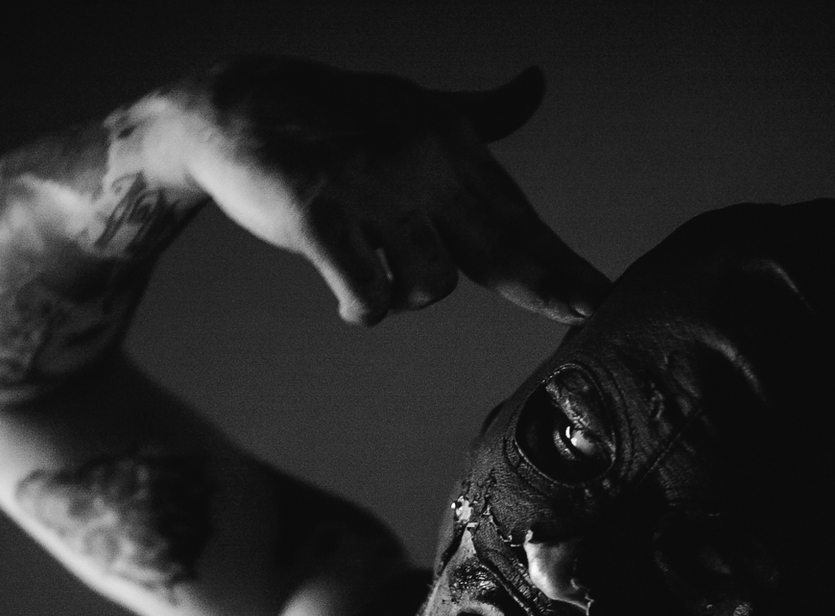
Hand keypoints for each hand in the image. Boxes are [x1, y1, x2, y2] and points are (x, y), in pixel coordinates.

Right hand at [169, 57, 609, 325]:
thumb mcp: (416, 107)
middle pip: (498, 248)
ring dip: (403, 297)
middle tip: (584, 311)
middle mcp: (419, 159)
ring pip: (428, 285)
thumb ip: (482, 116)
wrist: (233, 107)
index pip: (515, 218)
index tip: (602, 297)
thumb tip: (536, 86)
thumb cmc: (334, 118)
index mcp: (448, 144)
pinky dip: (361, 307)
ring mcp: (370, 185)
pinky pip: (367, 294)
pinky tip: (348, 299)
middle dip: (545, 286)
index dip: (560, 263)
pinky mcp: (319, 214)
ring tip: (376, 274)